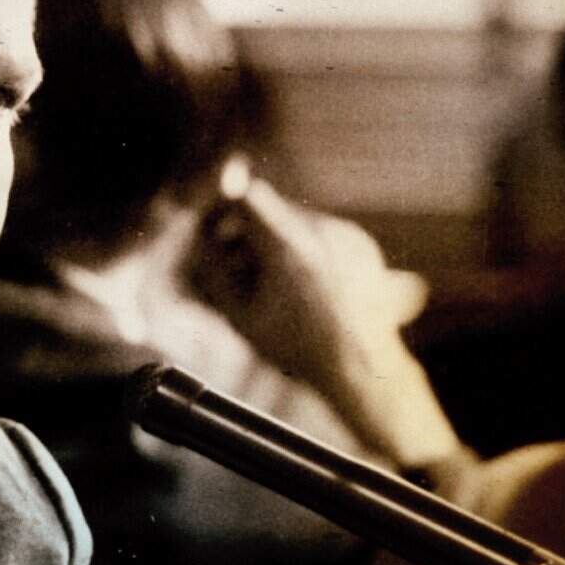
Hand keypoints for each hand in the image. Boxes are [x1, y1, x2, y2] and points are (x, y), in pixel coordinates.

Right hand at [184, 177, 460, 466]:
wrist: (362, 368)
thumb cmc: (297, 348)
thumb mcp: (240, 316)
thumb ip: (214, 274)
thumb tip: (202, 246)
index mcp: (289, 246)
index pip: (249, 196)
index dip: (226, 210)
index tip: (219, 234)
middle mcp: (322, 231)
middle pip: (272, 208)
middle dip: (249, 232)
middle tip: (239, 266)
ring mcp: (346, 235)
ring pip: (296, 219)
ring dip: (277, 240)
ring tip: (275, 284)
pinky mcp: (362, 243)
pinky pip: (322, 232)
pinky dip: (305, 249)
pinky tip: (305, 286)